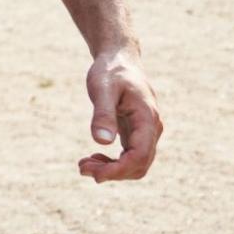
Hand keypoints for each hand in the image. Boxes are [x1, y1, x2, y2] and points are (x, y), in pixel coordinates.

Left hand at [79, 47, 162, 182]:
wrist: (119, 58)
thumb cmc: (110, 71)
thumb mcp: (102, 88)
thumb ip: (103, 113)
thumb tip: (102, 141)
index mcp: (147, 118)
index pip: (139, 156)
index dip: (119, 170)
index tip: (95, 175)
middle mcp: (152, 129)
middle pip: (139, 165)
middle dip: (112, 172)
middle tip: (82, 168)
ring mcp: (147, 132)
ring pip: (136, 164)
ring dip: (112, 170)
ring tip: (84, 165)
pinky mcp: (138, 133)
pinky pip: (131, 157)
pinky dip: (114, 163)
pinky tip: (95, 157)